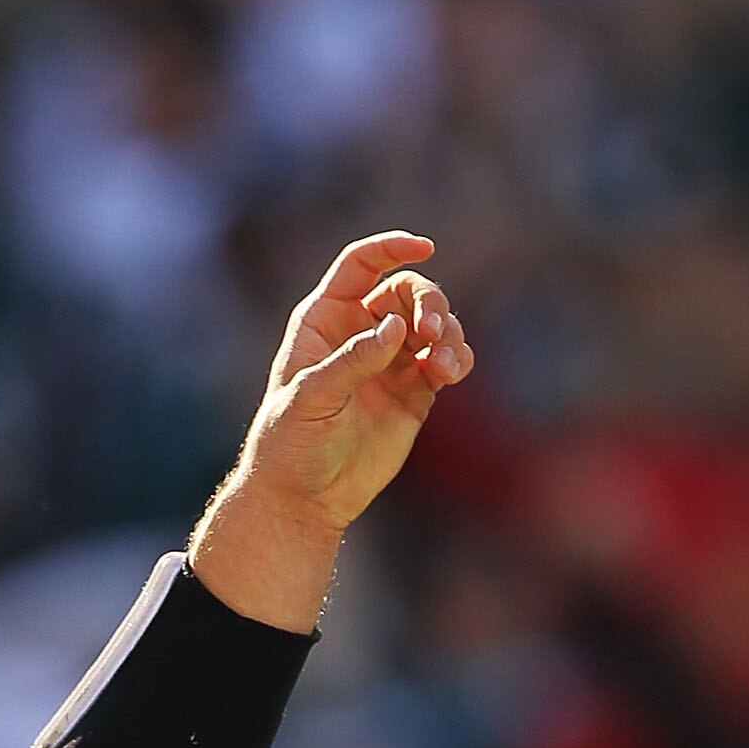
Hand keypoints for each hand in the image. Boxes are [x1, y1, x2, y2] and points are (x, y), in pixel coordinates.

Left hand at [190, 230, 472, 629]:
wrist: (303, 499)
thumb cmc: (291, 445)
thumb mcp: (311, 399)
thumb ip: (352, 360)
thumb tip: (395, 328)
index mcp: (325, 320)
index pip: (361, 265)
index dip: (391, 248)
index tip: (424, 248)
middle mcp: (360, 332)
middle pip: (407, 291)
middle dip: (428, 303)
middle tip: (431, 332)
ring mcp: (389, 361)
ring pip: (433, 324)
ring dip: (449, 333)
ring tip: (445, 366)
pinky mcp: (413, 392)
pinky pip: (445, 360)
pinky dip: (457, 359)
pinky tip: (452, 372)